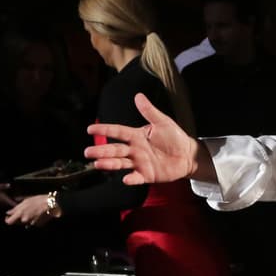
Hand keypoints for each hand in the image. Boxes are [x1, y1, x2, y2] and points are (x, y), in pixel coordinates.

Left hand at [5, 193, 53, 227]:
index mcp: (20, 213)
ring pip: (24, 223)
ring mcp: (31, 223)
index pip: (9, 222)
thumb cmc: (38, 200)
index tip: (8, 216)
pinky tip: (35, 214)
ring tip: (29, 212)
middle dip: (16, 219)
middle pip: (16, 223)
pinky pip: (31, 224)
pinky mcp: (38, 225)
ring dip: (24, 219)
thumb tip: (9, 212)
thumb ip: (15, 208)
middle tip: (19, 214)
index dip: (7, 219)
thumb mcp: (25, 201)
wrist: (51, 204)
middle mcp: (24, 220)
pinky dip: (32, 220)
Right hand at [85, 92, 208, 184]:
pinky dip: (131, 179)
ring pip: (121, 163)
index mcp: (136, 136)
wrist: (188, 155)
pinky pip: (137, 177)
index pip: (117, 132)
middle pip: (115, 149)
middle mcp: (135, 149)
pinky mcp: (147, 174)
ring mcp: (140, 163)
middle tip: (88, 152)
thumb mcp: (163, 122)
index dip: (104, 130)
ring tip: (98, 164)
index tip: (90, 129)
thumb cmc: (175, 138)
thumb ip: (149, 111)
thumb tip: (138, 96)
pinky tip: (125, 179)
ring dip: (109, 164)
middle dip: (101, 150)